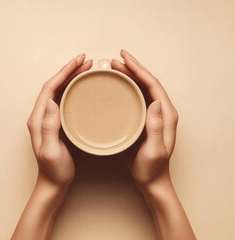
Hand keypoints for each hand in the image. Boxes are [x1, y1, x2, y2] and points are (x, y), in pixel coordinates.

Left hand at [12, 54, 92, 239]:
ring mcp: (48, 119)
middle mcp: (41, 116)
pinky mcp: (56, 124)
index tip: (78, 61)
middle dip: (69, 71)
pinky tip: (84, 89)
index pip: (49, 88)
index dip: (63, 72)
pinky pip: (64, 100)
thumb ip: (49, 128)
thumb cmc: (54, 171)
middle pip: (54, 86)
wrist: (53, 184)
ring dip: (72, 78)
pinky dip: (74, 90)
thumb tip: (51, 101)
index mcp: (38, 119)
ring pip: (59, 91)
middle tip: (87, 61)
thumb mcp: (51, 151)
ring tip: (87, 70)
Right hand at [112, 50, 194, 239]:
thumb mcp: (154, 150)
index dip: (139, 69)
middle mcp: (161, 112)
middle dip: (132, 68)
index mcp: (166, 115)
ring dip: (128, 76)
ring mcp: (152, 115)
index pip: (153, 84)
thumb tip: (156, 101)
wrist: (151, 181)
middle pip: (147, 83)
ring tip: (113, 68)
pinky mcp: (143, 120)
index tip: (124, 58)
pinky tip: (115, 87)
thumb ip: (156, 127)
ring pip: (141, 89)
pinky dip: (125, 88)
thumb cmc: (152, 168)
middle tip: (115, 60)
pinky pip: (135, 98)